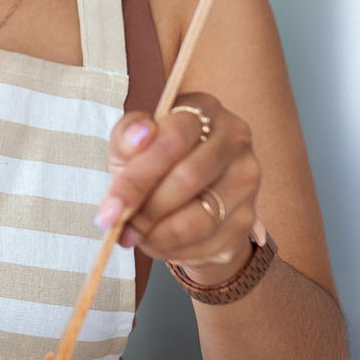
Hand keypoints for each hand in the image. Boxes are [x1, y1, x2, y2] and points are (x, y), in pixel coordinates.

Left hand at [97, 92, 260, 283]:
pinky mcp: (249, 217)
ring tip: (135, 236)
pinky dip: (174, 250)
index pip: (173, 140)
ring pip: (200, 218)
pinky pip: (207, 243)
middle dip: (145, 210)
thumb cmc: (154, 162)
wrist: (185, 196)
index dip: (138, 177)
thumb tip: (139, 136)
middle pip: (188, 178)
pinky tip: (158, 242)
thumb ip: (126, 137)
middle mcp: (234, 139)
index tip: (110, 208)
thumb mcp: (130, 144)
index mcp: (203, 110)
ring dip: (158, 234)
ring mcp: (246, 179)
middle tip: (119, 227)